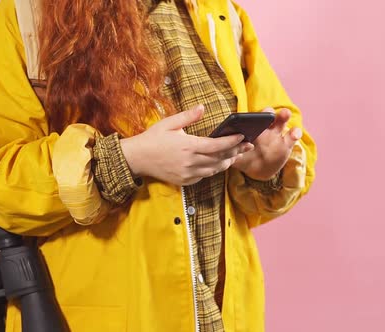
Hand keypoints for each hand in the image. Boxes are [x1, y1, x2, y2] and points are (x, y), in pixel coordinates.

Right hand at [121, 105, 253, 185]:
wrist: (137, 159)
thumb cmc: (153, 139)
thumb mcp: (169, 123)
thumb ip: (188, 116)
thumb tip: (202, 107)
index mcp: (188, 146)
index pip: (217, 145)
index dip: (232, 142)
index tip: (243, 136)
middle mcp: (190, 162)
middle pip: (220, 159)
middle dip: (236, 152)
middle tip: (248, 146)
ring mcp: (188, 174)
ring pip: (214, 170)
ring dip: (227, 162)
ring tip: (236, 155)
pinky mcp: (184, 181)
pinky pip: (204, 176)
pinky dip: (213, 170)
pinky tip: (218, 163)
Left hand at [231, 108, 301, 180]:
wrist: (257, 170)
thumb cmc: (244, 158)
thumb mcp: (236, 156)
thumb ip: (232, 151)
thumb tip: (223, 150)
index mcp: (249, 129)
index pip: (250, 119)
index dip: (250, 117)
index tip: (249, 118)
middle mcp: (263, 128)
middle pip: (266, 116)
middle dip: (267, 112)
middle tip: (268, 112)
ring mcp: (276, 135)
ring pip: (280, 121)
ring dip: (283, 115)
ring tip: (285, 113)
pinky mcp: (286, 144)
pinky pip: (292, 136)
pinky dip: (295, 132)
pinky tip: (295, 133)